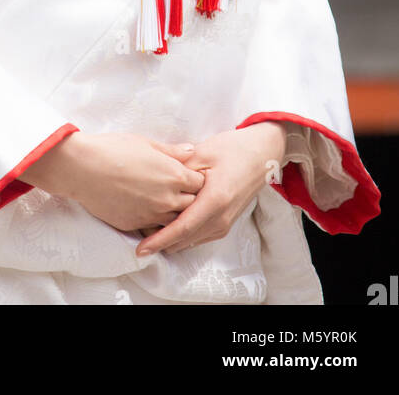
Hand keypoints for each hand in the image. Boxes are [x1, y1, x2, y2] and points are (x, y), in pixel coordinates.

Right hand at [21, 131, 206, 232]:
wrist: (83, 168)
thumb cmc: (113, 149)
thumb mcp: (145, 143)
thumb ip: (172, 151)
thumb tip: (190, 151)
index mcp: (174, 175)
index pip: (200, 183)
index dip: (195, 178)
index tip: (187, 175)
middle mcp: (168, 198)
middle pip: (193, 205)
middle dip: (189, 197)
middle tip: (178, 189)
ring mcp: (152, 215)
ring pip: (175, 221)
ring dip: (173, 213)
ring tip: (163, 201)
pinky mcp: (136, 226)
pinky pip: (155, 228)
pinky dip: (155, 222)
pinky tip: (146, 210)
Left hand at [134, 122, 287, 257]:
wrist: (262, 154)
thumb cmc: (233, 149)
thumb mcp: (202, 153)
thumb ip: (179, 169)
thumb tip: (156, 182)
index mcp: (214, 201)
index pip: (181, 228)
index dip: (159, 240)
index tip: (140, 249)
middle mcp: (220, 219)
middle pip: (184, 239)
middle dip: (160, 242)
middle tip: (136, 235)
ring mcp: (224, 224)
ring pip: (190, 240)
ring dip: (170, 239)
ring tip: (147, 230)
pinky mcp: (225, 223)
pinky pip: (198, 236)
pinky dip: (182, 235)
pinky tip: (168, 225)